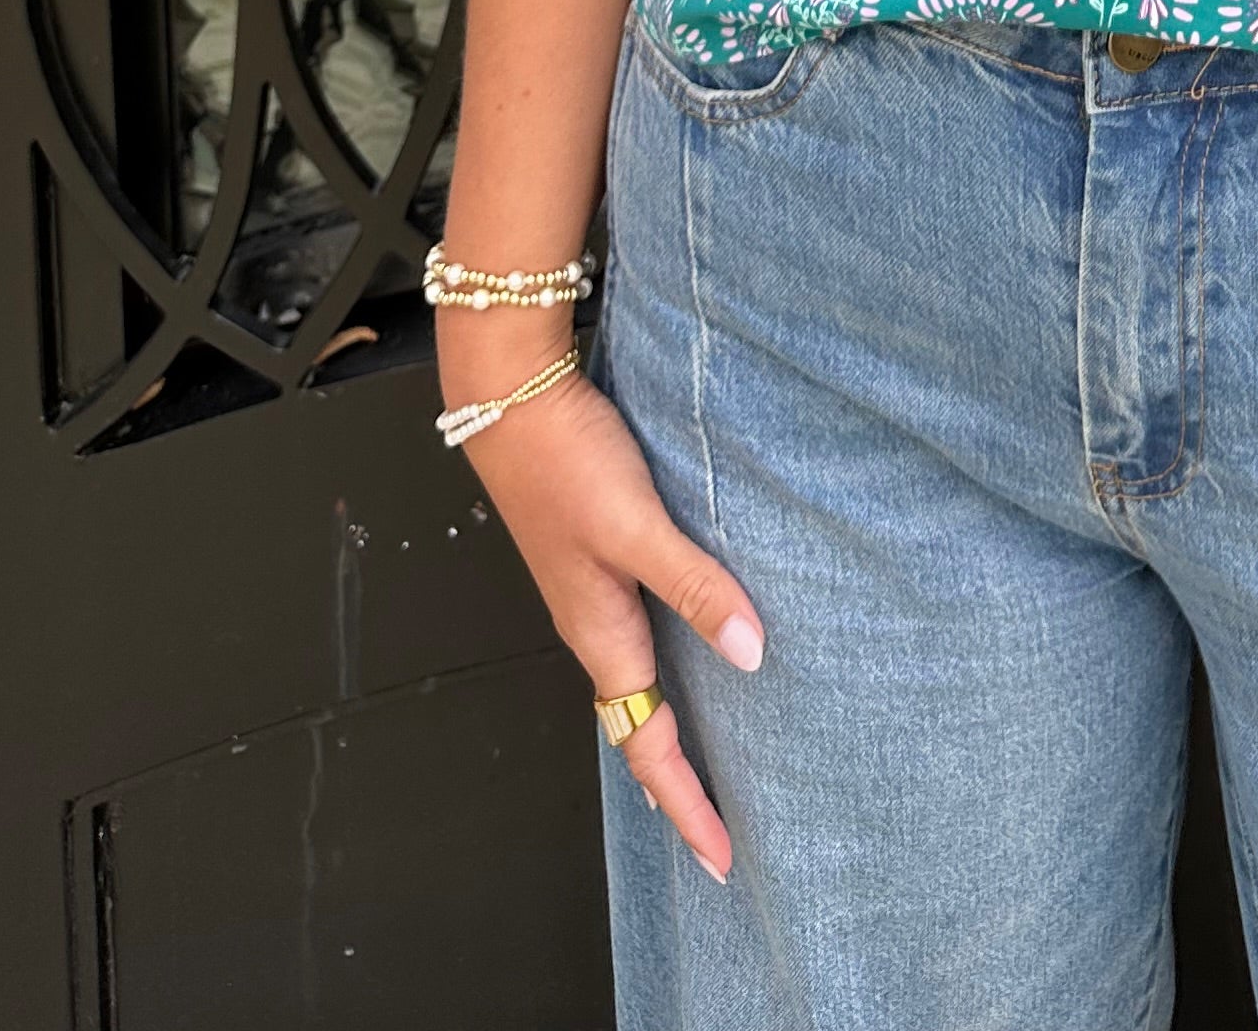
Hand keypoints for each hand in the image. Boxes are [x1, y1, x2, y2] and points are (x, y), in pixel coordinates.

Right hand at [447, 335, 762, 881]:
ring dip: (671, 731)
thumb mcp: (635, 524)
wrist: (507, 398)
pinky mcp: (598, 558)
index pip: (649, 745)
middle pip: (640, 728)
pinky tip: (694, 651)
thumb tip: (751, 654)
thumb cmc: (563, 459)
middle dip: (679, 785)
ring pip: (637, 685)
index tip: (722, 859)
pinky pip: (638, 638)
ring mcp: (593, 594)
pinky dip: (667, 668)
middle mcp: (595, 626)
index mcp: (601, 634)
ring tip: (717, 762)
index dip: (687, 805)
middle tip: (725, 830)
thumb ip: (694, 584)